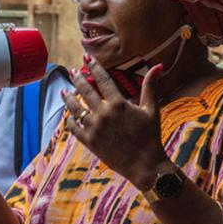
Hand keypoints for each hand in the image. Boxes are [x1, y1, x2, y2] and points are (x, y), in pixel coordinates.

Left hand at [63, 57, 171, 190]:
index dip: (94, 67)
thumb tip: (158, 66)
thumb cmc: (150, 137)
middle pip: (86, 91)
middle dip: (78, 79)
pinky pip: (74, 129)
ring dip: (69, 98)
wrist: (145, 165)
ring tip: (64, 91)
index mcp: (119, 104)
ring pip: (76, 109)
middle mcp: (104, 114)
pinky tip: (68, 116)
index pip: (103, 80)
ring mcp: (95, 128)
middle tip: (73, 71)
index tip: (87, 58)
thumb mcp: (151, 109)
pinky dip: (70, 121)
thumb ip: (150, 86)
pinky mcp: (90, 142)